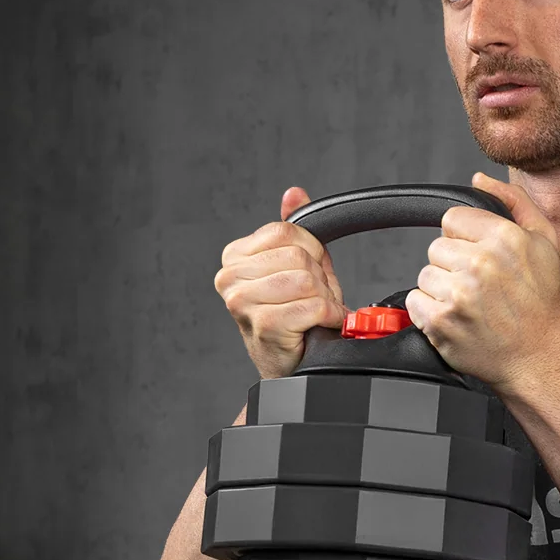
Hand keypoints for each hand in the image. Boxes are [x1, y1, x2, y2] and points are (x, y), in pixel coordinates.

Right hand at [214, 186, 345, 377]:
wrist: (289, 366)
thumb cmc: (293, 318)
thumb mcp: (294, 267)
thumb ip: (293, 230)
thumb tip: (293, 193)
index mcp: (235, 257)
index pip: (286, 231)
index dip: (312, 251)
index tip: (311, 274)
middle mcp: (231, 278)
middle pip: (298, 255)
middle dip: (320, 279)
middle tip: (314, 299)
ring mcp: (243, 302)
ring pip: (307, 280)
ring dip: (324, 299)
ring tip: (315, 312)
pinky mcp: (263, 324)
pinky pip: (313, 305)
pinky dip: (328, 315)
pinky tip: (320, 324)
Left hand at [406, 173, 559, 395]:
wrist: (539, 359)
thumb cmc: (543, 305)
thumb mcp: (545, 243)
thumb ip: (514, 203)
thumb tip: (480, 179)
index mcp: (504, 238)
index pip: (452, 218)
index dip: (464, 238)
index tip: (479, 259)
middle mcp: (480, 264)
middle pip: (437, 246)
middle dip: (453, 265)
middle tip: (479, 288)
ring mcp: (458, 294)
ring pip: (425, 274)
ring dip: (442, 289)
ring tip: (470, 305)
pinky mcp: (441, 322)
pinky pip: (415, 301)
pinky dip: (430, 312)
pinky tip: (458, 320)